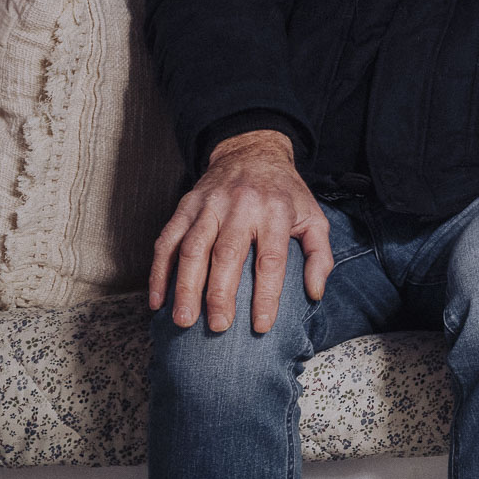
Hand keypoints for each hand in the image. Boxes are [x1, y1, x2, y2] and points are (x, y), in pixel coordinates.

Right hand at [147, 129, 331, 333]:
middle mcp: (241, 206)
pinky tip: (158, 300)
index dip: (266, 294)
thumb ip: (319, 255)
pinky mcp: (185, 206)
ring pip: (192, 248)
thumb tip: (315, 293)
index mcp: (276, 210)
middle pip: (227, 253)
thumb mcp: (313, 216)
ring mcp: (209, 204)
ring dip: (185, 286)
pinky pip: (167, 240)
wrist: (252, 152)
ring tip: (184, 321)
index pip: (271, 258)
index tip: (261, 325)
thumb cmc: (285, 193)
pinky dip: (159, 271)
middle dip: (220, 294)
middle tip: (218, 327)